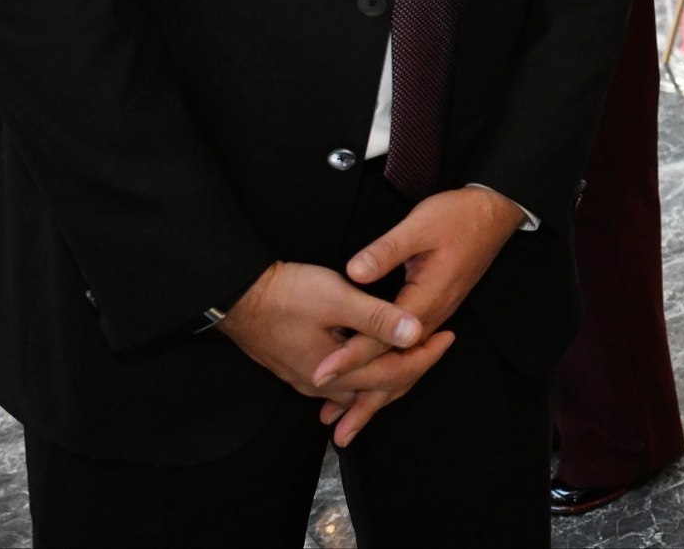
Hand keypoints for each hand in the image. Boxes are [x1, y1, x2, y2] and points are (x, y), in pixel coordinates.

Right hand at [215, 260, 448, 415]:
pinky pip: (343, 381)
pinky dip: (366, 374)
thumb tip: (416, 332)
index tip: (448, 336)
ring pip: (361, 386)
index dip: (426, 357)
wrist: (235, 298)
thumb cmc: (285, 295)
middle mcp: (324, 386)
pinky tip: (373, 365)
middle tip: (438, 344)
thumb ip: (377, 317)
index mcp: (338, 373)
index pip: (395, 376)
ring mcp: (308, 380)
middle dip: (413, 368)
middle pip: (380, 388)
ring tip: (415, 353)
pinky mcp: (299, 369)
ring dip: (390, 373)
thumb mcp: (337, 299)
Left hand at [309, 187, 526, 445]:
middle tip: (338, 432)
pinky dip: (389, 377)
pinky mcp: (433, 312)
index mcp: (426, 300)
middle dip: (365, 401)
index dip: (350, 358)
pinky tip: (373, 384)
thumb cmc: (458, 217)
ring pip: (404, 368)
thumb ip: (386, 251)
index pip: (382, 339)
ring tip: (348, 423)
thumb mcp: (420, 226)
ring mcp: (435, 317)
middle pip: (395, 368)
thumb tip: (354, 273)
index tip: (321, 374)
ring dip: (377, 397)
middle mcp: (432, 318)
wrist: (495, 214)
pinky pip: (408, 356)